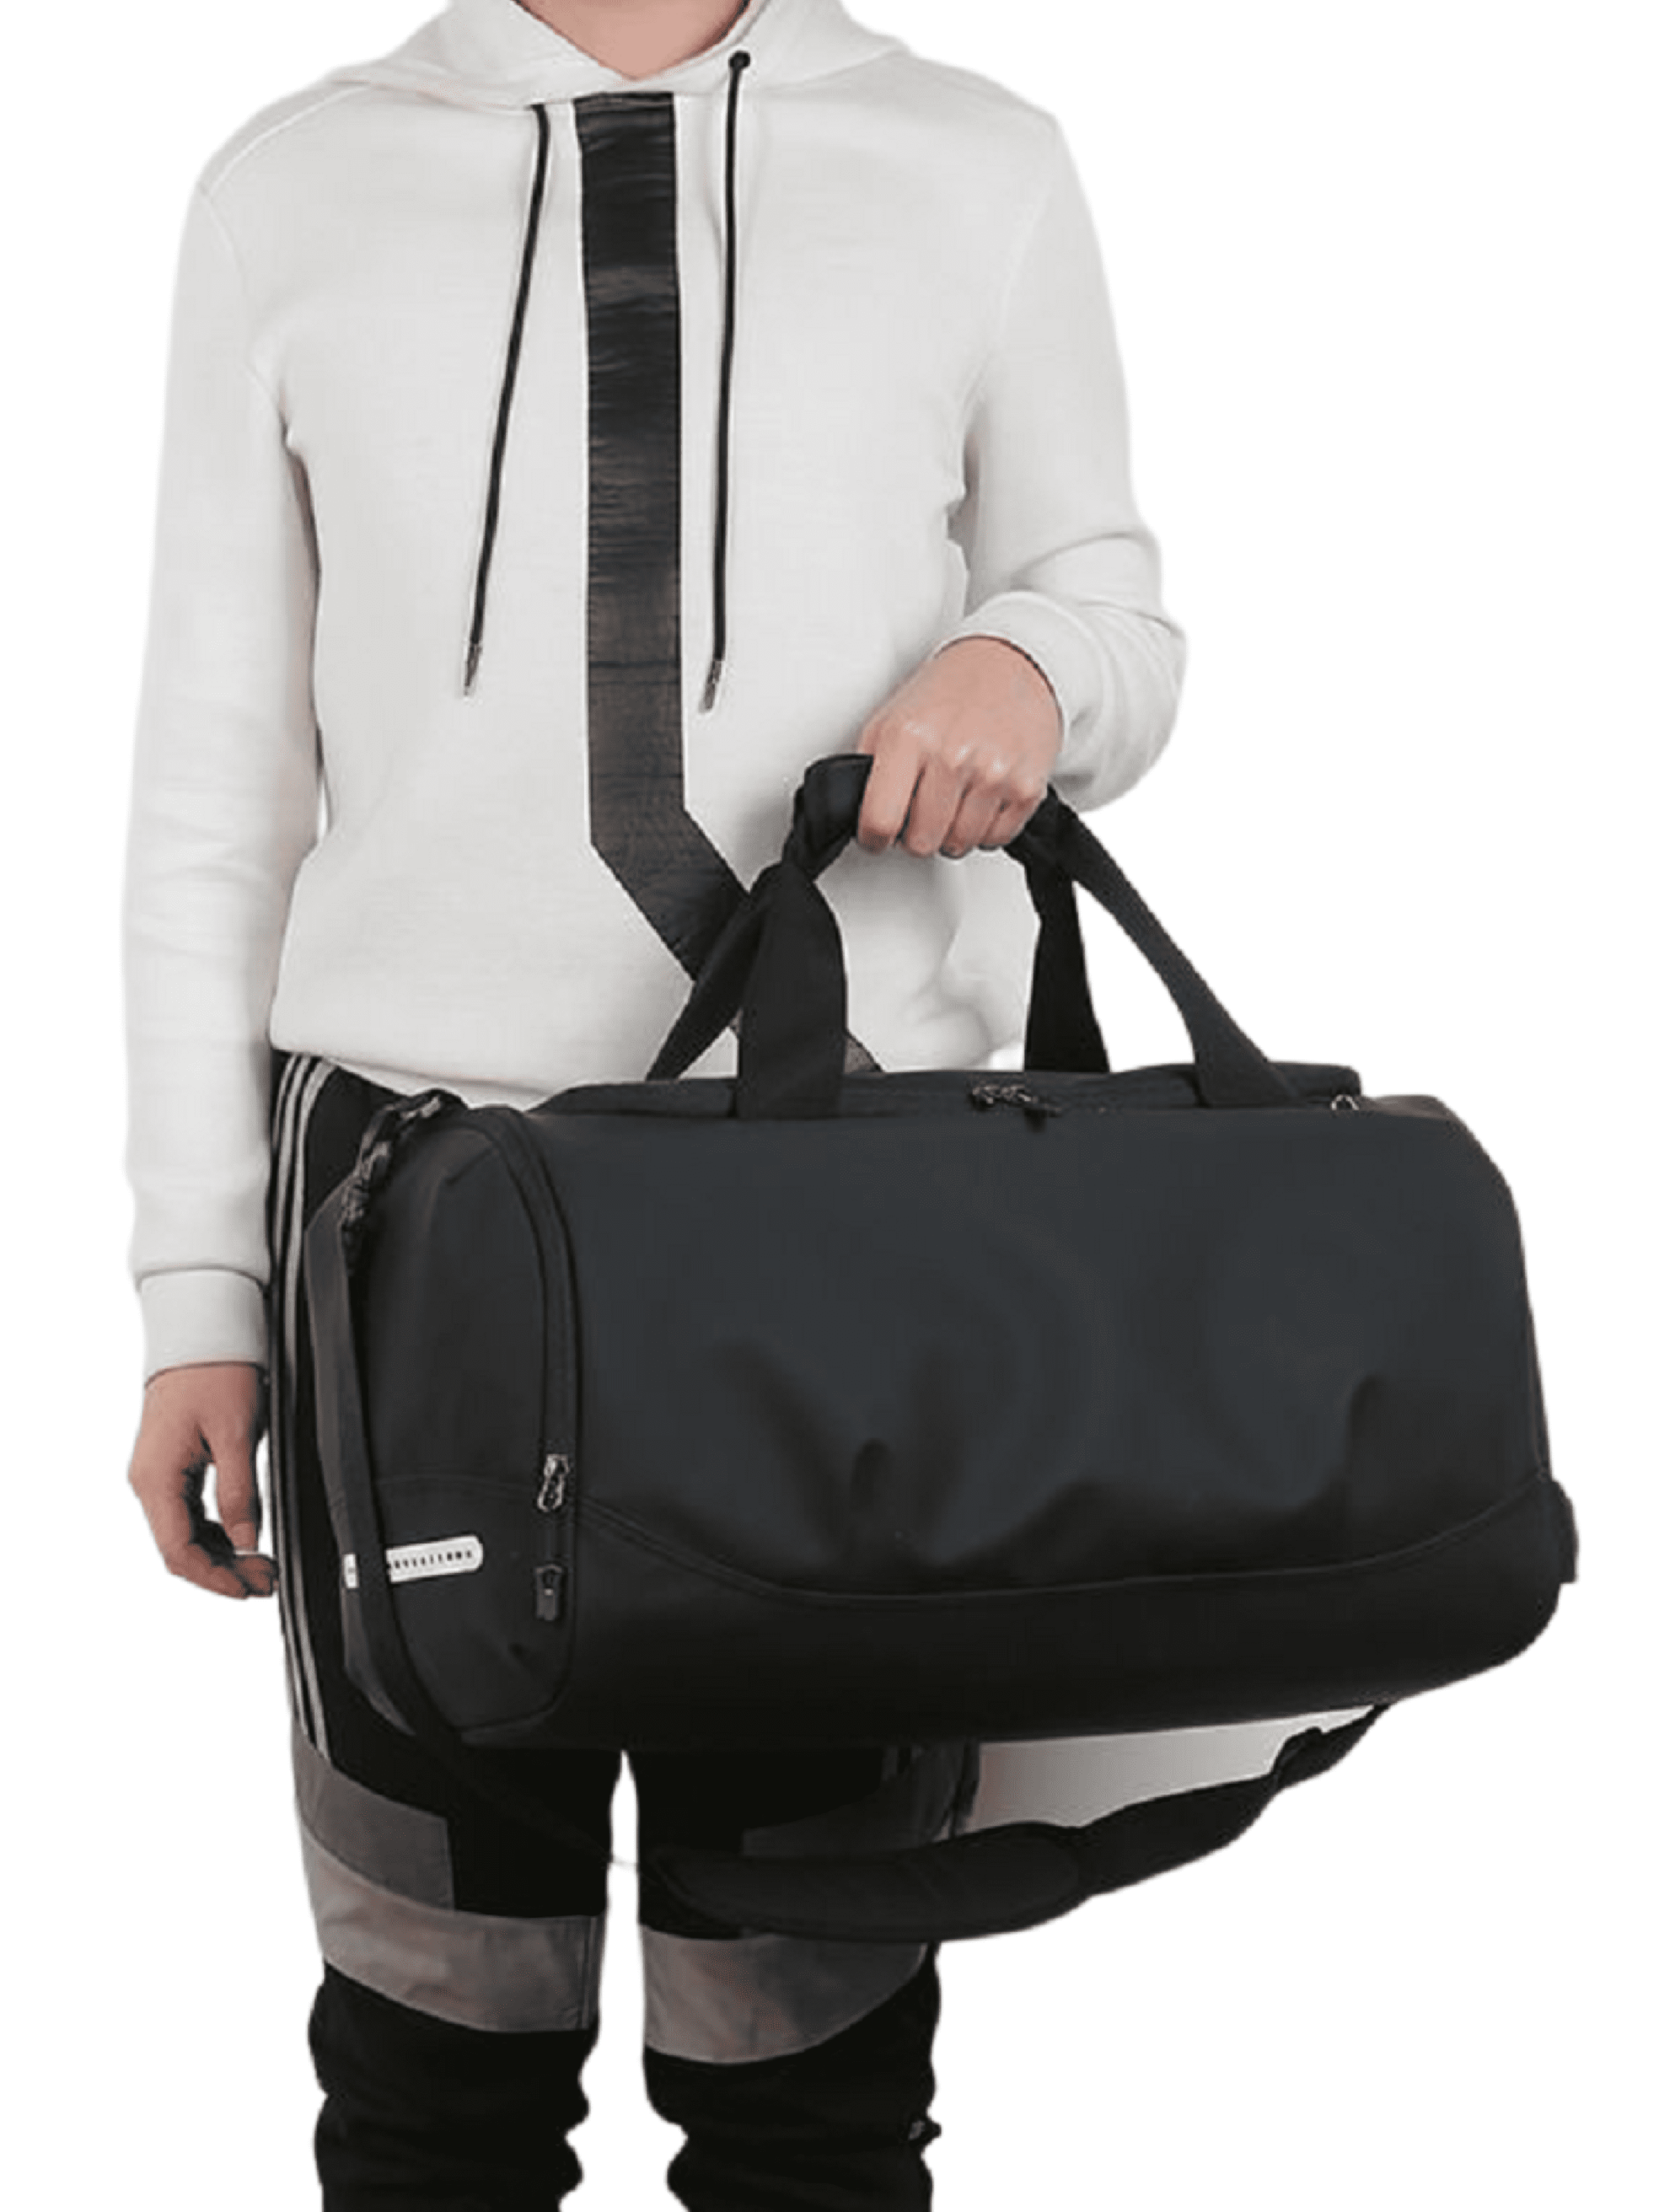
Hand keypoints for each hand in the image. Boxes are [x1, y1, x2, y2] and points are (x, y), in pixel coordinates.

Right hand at [128, 1361, 274, 1599]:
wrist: (201, 1330)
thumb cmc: (214, 1371)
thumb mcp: (236, 1435)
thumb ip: (240, 1493)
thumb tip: (247, 1540)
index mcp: (156, 1478)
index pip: (178, 1551)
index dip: (213, 1578)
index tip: (248, 1590)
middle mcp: (149, 1480)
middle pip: (180, 1547)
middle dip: (222, 1570)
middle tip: (264, 1581)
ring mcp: (159, 1472)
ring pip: (186, 1531)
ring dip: (221, 1552)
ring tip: (260, 1564)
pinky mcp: (173, 1463)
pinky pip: (190, 1510)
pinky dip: (216, 1529)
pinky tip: (244, 1536)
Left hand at [854, 636, 1061, 858]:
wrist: (1009, 664)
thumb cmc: (948, 692)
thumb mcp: (891, 719)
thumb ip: (870, 770)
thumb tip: (858, 816)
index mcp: (910, 737)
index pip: (880, 821)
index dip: (874, 837)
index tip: (877, 834)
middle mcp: (952, 756)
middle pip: (921, 843)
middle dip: (916, 833)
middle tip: (921, 808)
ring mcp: (993, 774)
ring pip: (959, 845)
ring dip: (952, 831)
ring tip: (954, 797)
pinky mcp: (1027, 789)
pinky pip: (996, 840)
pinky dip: (985, 828)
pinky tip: (981, 797)